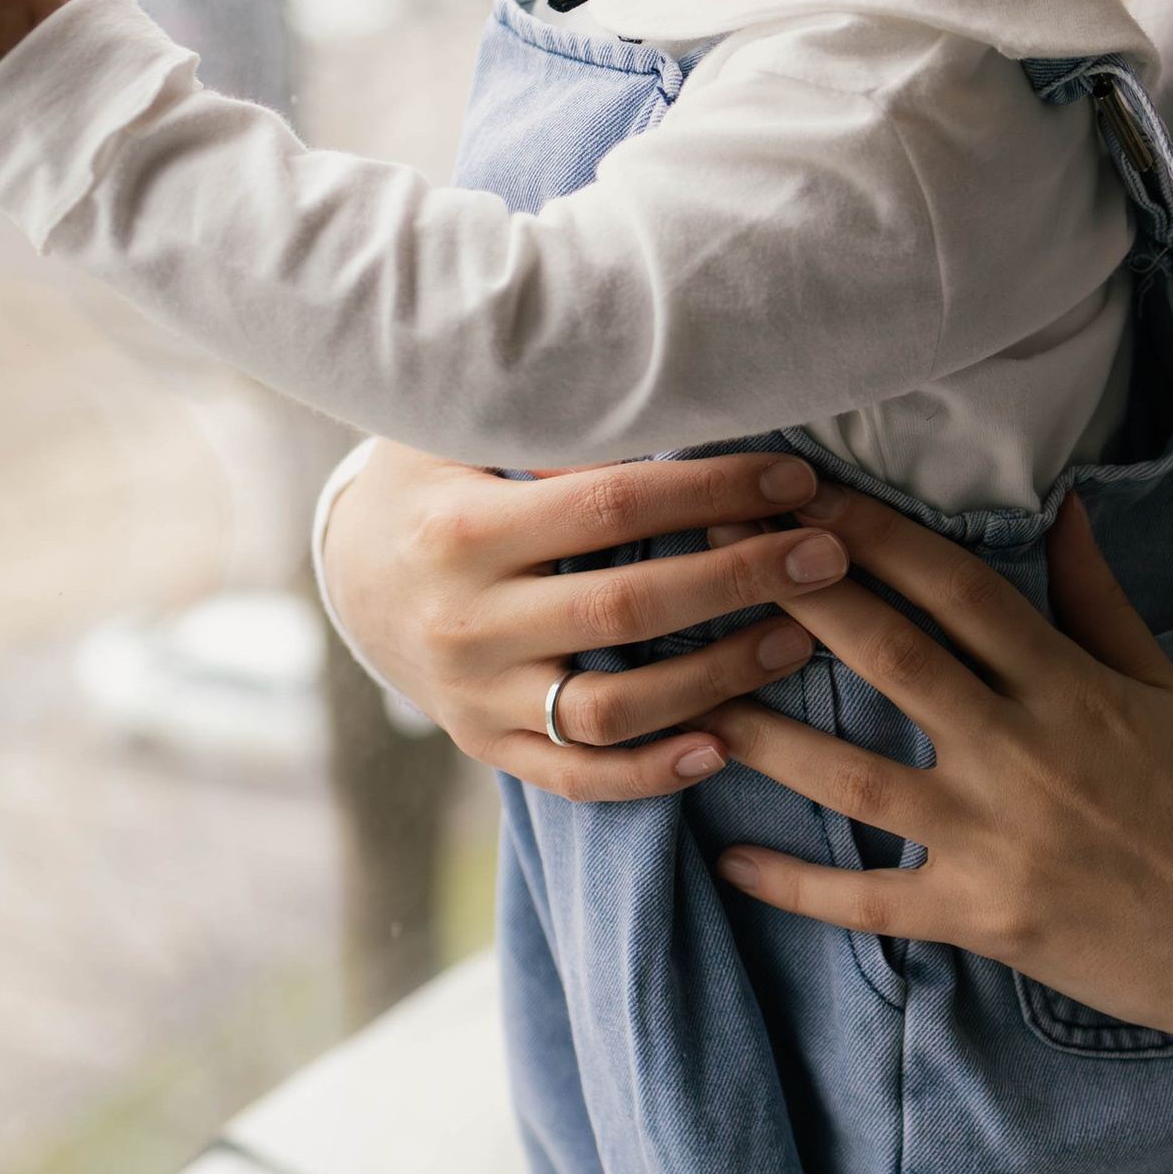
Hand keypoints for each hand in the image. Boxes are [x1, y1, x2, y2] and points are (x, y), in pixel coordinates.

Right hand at [320, 442, 855, 803]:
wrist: (346, 576)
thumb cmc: (433, 482)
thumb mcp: (464, 433)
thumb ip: (552, 428)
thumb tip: (675, 397)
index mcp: (462, 528)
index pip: (611, 505)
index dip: (710, 490)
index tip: (793, 479)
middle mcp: (465, 621)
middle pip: (627, 607)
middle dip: (741, 579)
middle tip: (825, 556)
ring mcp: (474, 696)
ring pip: (614, 707)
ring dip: (719, 678)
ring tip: (800, 641)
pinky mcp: (486, 746)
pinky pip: (578, 776)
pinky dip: (653, 772)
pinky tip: (726, 746)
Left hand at [712, 488, 1172, 1047]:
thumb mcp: (1168, 690)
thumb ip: (1100, 602)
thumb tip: (1064, 508)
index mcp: (1067, 684)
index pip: (953, 585)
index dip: (869, 531)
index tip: (798, 493)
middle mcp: (1020, 749)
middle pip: (887, 653)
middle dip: (792, 594)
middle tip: (713, 552)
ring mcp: (992, 837)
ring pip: (852, 775)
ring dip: (763, 732)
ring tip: (685, 695)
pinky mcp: (978, 916)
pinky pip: (867, 898)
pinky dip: (794, 884)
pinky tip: (727, 858)